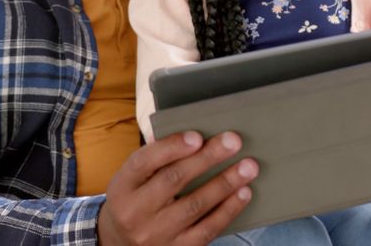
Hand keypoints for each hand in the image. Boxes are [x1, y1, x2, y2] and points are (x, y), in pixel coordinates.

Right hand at [98, 131, 257, 245]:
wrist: (124, 244)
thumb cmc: (136, 200)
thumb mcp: (133, 179)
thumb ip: (156, 158)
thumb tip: (195, 135)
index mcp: (122, 186)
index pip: (144, 161)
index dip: (171, 147)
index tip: (197, 136)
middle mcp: (135, 212)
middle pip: (174, 179)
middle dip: (207, 158)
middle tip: (234, 141)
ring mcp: (157, 234)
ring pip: (195, 205)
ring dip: (225, 183)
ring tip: (248, 167)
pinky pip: (208, 229)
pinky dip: (229, 209)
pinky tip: (243, 193)